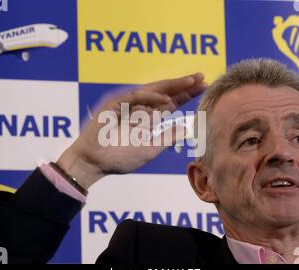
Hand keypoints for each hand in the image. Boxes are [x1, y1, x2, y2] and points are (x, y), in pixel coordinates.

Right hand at [57, 73, 207, 189]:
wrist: (94, 163)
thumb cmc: (119, 158)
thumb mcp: (151, 148)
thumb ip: (168, 137)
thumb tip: (188, 129)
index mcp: (147, 117)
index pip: (170, 103)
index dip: (186, 95)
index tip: (204, 88)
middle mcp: (139, 108)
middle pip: (165, 93)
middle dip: (183, 85)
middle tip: (201, 77)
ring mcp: (127, 104)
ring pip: (152, 90)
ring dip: (171, 85)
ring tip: (190, 81)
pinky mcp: (114, 103)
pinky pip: (134, 96)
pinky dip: (150, 97)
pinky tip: (167, 100)